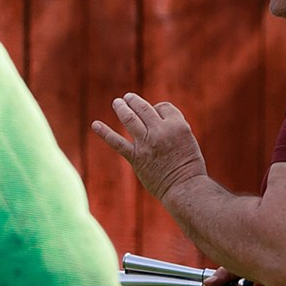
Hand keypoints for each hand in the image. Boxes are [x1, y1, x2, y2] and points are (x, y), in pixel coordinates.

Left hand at [91, 94, 209, 203]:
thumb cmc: (189, 165)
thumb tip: (152, 120)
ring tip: (117, 102)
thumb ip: (172, 127)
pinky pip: (117, 142)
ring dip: (121, 108)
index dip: (158, 109)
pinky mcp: (136, 158)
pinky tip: (95, 125)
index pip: (162, 107)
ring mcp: (146, 144)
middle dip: (134, 101)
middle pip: (144, 108)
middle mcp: (161, 131)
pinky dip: (105, 133)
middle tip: (127, 97)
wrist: (184, 187)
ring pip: (129, 119)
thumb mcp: (188, 139)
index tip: (156, 114)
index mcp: (177, 125)